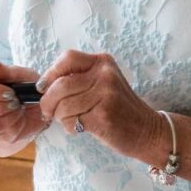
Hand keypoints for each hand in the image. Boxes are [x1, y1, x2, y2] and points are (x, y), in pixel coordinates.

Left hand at [37, 49, 161, 161]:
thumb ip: (78, 78)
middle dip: (48, 101)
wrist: (148, 131)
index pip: (67, 59)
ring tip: (69, 120)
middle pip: (60, 84)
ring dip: (59, 117)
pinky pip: (72, 120)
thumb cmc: (119, 108)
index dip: (50, 74)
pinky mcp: (103, 116)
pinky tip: (80, 128)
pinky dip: (69, 127)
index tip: (43, 88)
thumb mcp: (104, 83)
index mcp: (102, 62)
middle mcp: (104, 75)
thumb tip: (44, 85)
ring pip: (63, 105)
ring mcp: (105, 95)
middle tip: (48, 111)